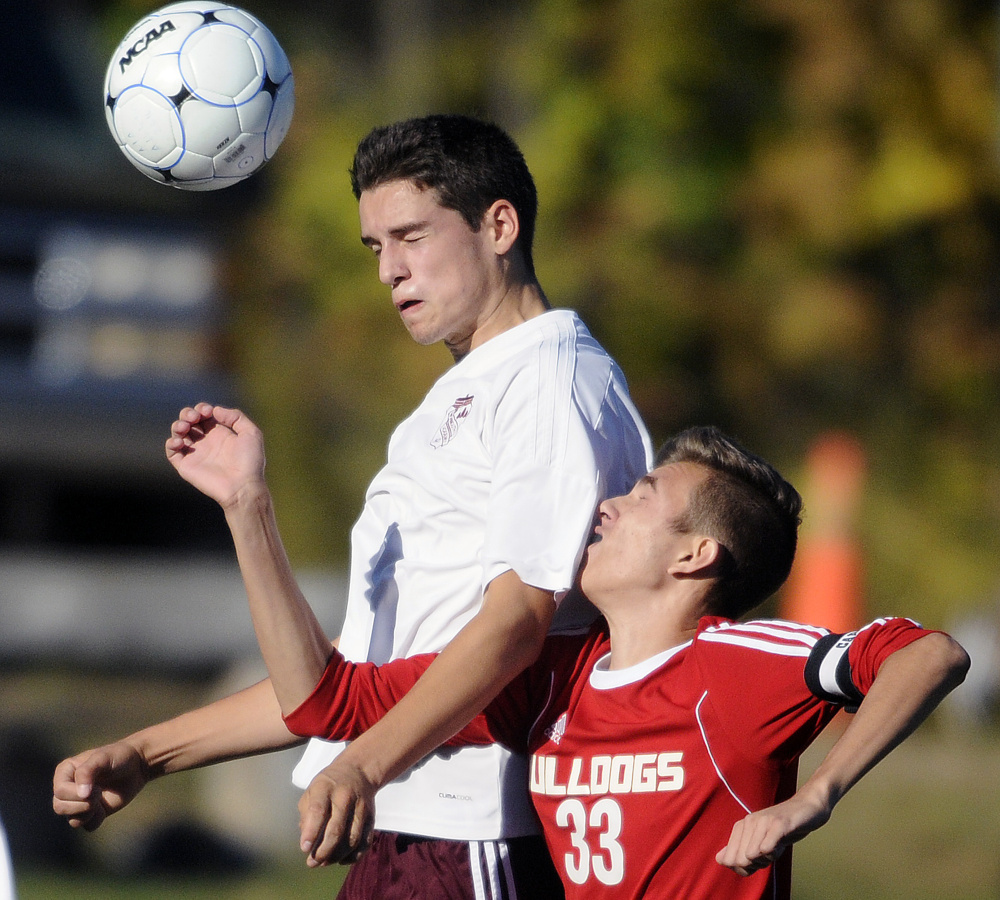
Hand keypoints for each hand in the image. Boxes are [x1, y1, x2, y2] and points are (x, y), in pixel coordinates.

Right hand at [52, 743, 150, 831]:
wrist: (137, 766)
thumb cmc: (119, 756)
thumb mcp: (103, 757)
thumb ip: (88, 771)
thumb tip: (82, 795)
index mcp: (65, 771)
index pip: (60, 791)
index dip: (76, 794)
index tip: (96, 787)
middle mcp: (67, 788)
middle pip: (60, 807)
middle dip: (82, 805)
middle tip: (99, 794)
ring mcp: (78, 802)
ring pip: (71, 820)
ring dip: (88, 813)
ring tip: (100, 801)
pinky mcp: (91, 813)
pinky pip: (86, 826)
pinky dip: (96, 820)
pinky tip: (105, 808)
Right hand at [165, 403, 265, 506]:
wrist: (243, 486)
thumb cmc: (250, 461)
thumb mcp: (251, 433)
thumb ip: (236, 417)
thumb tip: (215, 410)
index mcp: (220, 433)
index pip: (204, 415)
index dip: (202, 408)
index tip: (207, 410)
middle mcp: (206, 442)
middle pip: (189, 421)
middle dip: (188, 413)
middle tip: (194, 417)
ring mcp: (196, 453)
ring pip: (178, 433)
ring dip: (178, 425)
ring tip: (185, 426)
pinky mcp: (186, 466)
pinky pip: (172, 452)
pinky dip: (171, 443)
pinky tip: (179, 441)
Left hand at [297, 759, 375, 866]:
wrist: (358, 771)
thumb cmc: (329, 785)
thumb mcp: (312, 791)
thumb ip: (306, 815)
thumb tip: (307, 841)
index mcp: (325, 787)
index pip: (318, 810)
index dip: (311, 832)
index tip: (305, 849)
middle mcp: (345, 796)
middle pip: (336, 829)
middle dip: (323, 851)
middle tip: (312, 862)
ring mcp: (361, 807)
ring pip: (352, 839)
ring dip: (337, 856)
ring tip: (324, 862)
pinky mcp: (372, 817)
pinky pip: (365, 842)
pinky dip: (353, 856)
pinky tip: (341, 859)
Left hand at [715, 791, 831, 876]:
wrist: (806, 808)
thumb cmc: (783, 829)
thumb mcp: (759, 841)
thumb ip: (740, 851)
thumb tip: (719, 859)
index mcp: (741, 826)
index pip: (729, 859)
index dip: (744, 868)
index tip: (758, 860)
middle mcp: (748, 822)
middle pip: (740, 860)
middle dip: (755, 866)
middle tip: (769, 854)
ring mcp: (762, 822)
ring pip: (752, 856)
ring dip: (767, 860)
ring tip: (777, 847)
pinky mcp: (778, 824)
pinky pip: (766, 847)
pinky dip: (772, 853)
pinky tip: (780, 845)